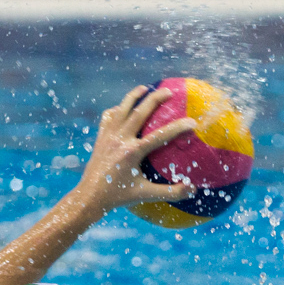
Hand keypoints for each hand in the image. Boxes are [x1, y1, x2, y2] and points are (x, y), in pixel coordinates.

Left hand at [74, 86, 196, 212]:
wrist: (90, 196)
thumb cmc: (119, 196)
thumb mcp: (146, 194)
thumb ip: (171, 192)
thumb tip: (193, 189)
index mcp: (133, 152)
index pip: (160, 136)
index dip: (178, 127)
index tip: (192, 122)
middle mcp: (120, 139)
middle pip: (139, 112)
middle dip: (155, 98)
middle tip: (169, 91)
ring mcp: (108, 136)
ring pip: (122, 109)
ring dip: (134, 96)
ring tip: (145, 88)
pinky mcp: (100, 137)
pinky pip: (108, 117)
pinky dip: (117, 109)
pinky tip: (123, 108)